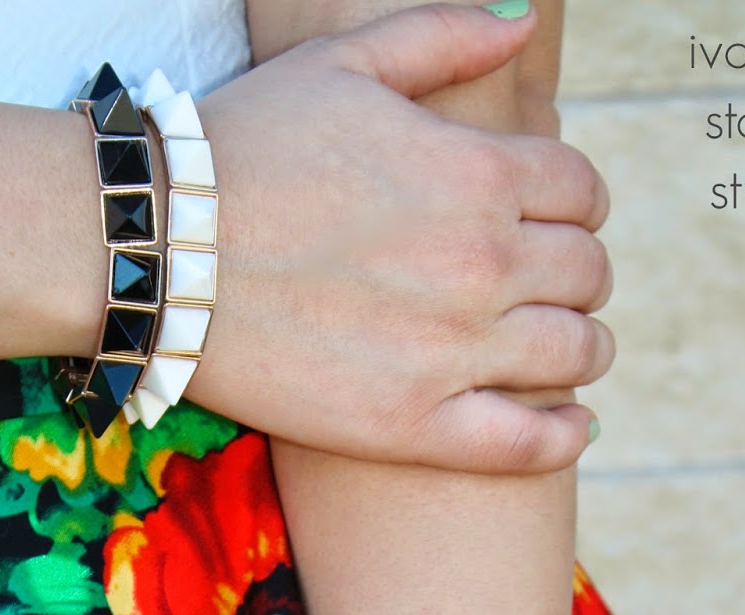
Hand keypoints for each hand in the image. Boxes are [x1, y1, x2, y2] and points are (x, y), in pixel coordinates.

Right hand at [191, 3, 612, 472]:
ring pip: (576, 355)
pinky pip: (530, 443)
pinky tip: (570, 425)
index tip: (555, 223)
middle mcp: (481, 262)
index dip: (578, 206)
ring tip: (563, 352)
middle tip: (550, 288)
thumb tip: (524, 22)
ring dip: (583, 350)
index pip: (583, 192)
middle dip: (578, 275)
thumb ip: (444, 34)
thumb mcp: (343, 65)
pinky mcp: (413, 426)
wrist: (156, 253)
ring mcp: (451, 351)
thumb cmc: (242, 150)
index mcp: (477, 172)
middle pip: (588, 274)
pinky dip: (565, 434)